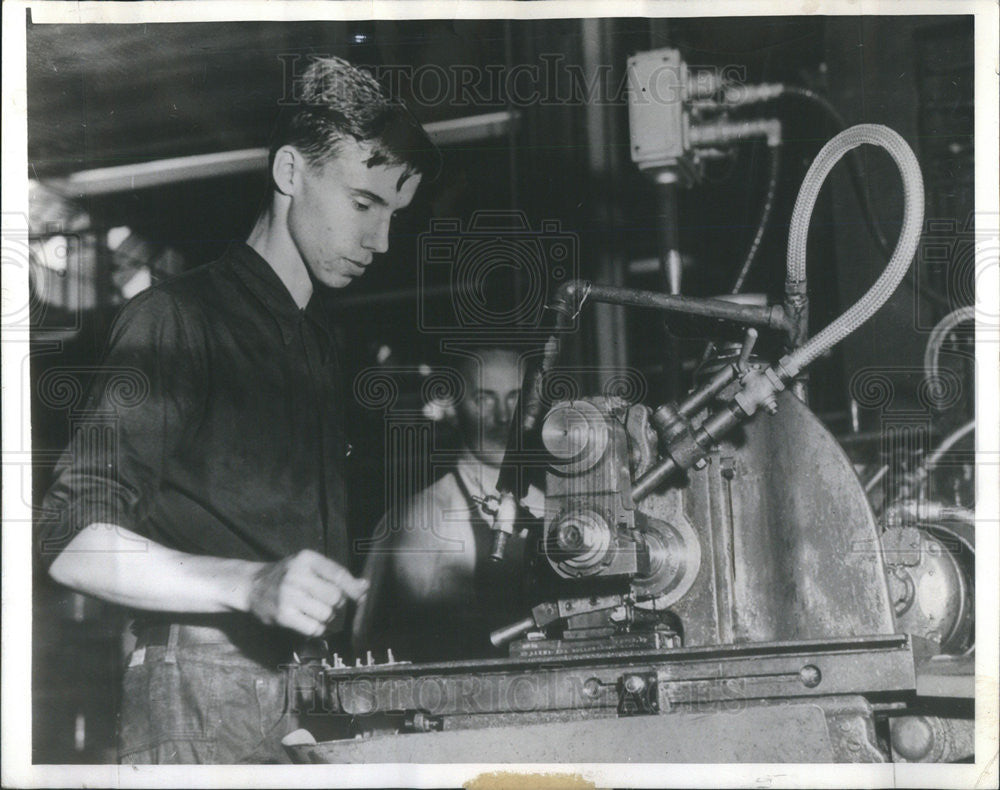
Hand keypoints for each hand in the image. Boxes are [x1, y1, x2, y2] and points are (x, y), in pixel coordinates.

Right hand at [244, 549, 368, 636]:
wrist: (252, 585)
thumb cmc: (287, 575)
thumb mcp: (308, 566)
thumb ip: (335, 575)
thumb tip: (365, 586)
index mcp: (306, 559)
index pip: (339, 574)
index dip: (354, 588)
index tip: (362, 596)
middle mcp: (297, 575)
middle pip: (335, 597)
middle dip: (339, 604)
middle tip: (330, 604)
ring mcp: (289, 596)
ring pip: (327, 614)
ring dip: (329, 618)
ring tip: (318, 612)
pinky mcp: (283, 616)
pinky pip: (314, 628)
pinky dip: (319, 629)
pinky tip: (313, 622)